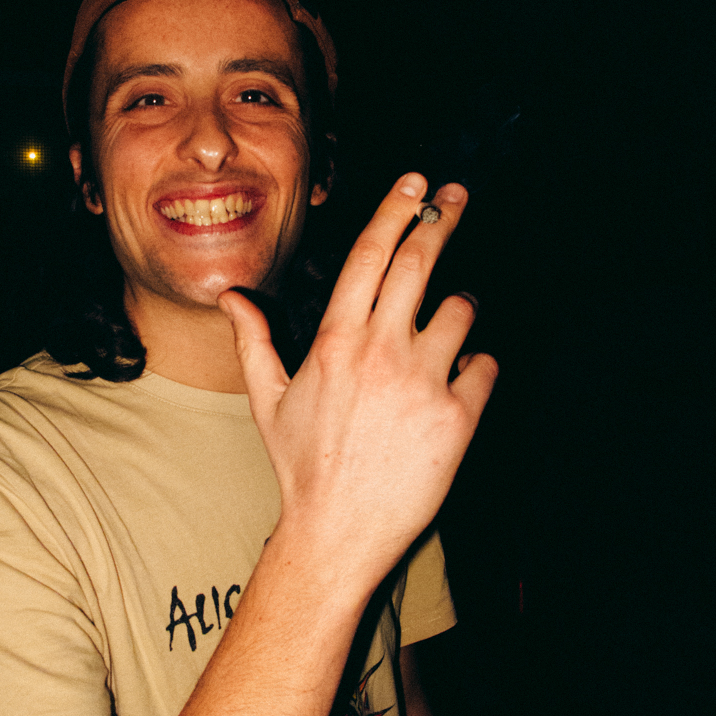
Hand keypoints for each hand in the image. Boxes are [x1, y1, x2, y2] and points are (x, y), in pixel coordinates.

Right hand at [218, 173, 497, 593]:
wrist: (338, 532)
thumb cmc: (301, 465)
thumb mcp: (267, 400)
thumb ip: (253, 339)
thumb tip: (231, 297)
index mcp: (335, 340)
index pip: (370, 255)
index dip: (396, 210)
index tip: (415, 182)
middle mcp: (380, 351)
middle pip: (420, 262)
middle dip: (442, 219)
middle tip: (457, 195)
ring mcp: (422, 382)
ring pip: (461, 310)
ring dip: (459, 308)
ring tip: (446, 327)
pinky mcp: (458, 416)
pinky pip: (485, 364)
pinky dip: (477, 365)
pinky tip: (457, 382)